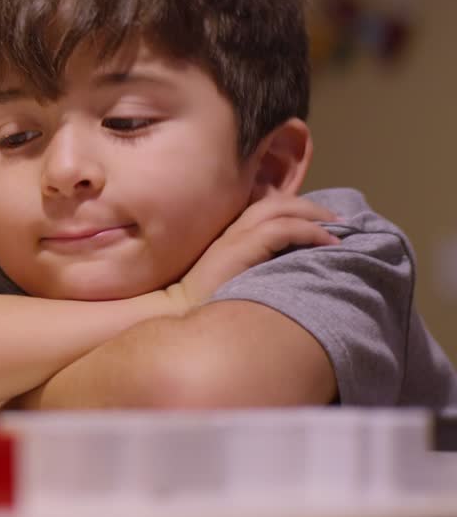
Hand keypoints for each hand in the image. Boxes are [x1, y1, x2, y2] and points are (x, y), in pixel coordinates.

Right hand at [170, 195, 339, 311]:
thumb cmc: (206, 305)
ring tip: (338, 227)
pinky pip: (283, 229)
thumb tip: (290, 271)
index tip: (324, 224)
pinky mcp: (240, 248)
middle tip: (340, 221)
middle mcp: (233, 230)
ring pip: (281, 208)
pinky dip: (310, 231)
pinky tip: (327, 241)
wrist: (177, 314)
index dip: (298, 210)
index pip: (268, 209)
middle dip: (313, 207)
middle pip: (278, 202)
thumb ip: (256, 268)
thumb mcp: (236, 280)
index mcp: (231, 236)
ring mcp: (235, 237)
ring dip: (315, 214)